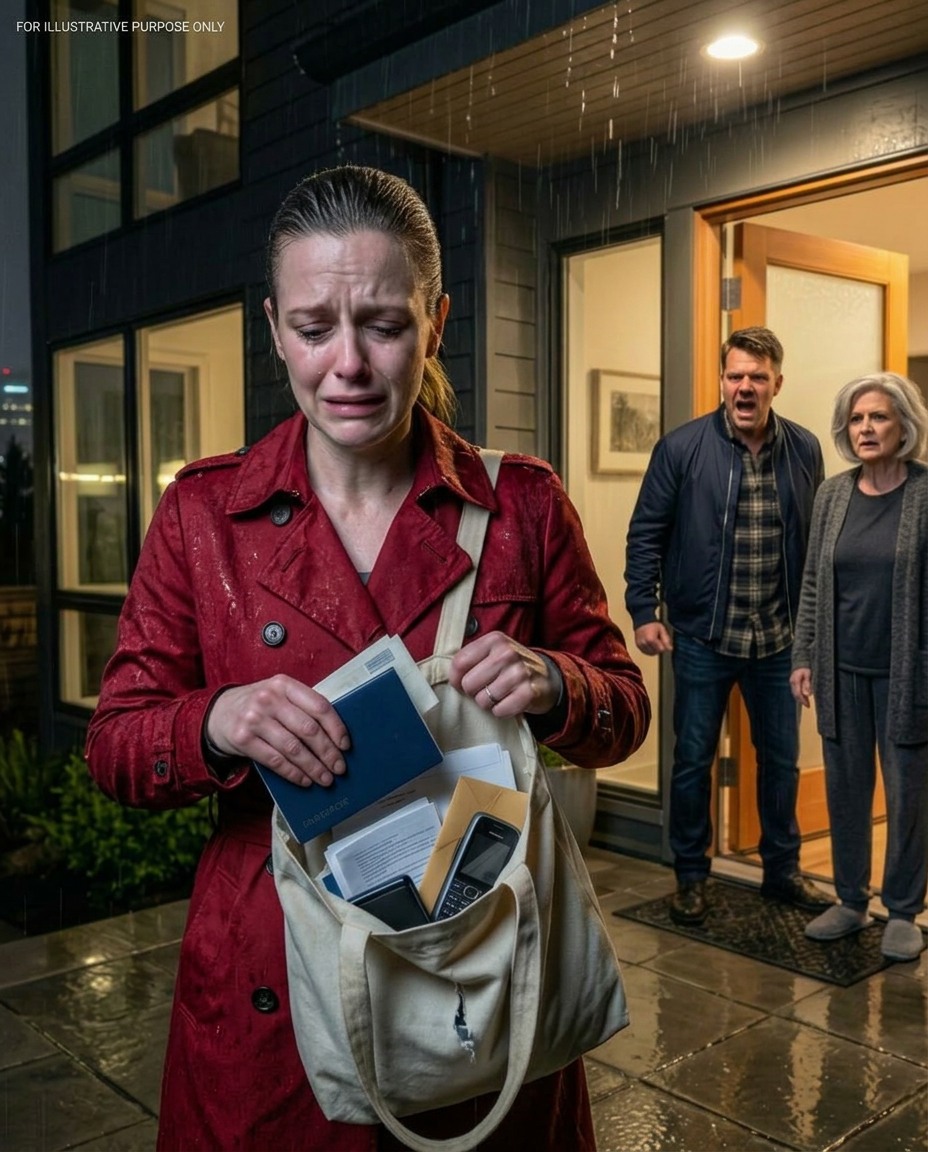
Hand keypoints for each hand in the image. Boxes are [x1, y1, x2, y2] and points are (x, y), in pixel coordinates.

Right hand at [206, 676, 349, 786]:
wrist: (217, 713)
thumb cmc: (257, 706)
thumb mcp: (278, 695)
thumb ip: (301, 707)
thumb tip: (334, 736)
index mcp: (284, 685)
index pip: (319, 706)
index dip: (336, 728)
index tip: (346, 745)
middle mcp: (269, 699)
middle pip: (308, 730)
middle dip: (328, 753)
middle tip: (339, 768)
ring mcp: (254, 719)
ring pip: (293, 749)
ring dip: (313, 767)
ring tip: (325, 778)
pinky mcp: (243, 739)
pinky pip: (275, 761)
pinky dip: (293, 773)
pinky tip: (304, 780)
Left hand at [448, 631, 559, 716]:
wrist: (545, 677)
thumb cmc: (511, 666)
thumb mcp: (493, 651)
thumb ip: (470, 659)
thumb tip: (451, 678)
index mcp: (494, 640)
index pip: (459, 663)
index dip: (456, 678)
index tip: (463, 682)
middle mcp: (507, 653)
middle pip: (469, 684)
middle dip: (474, 691)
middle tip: (487, 688)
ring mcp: (519, 673)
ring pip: (483, 700)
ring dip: (489, 702)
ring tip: (500, 694)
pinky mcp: (528, 693)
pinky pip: (499, 711)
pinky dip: (502, 711)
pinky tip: (510, 701)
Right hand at [634, 622, 672, 654]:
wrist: (642, 622)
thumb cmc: (653, 625)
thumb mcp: (662, 630)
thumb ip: (666, 640)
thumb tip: (670, 649)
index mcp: (651, 639)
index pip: (661, 649)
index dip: (664, 646)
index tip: (663, 640)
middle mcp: (644, 643)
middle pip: (656, 652)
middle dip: (659, 648)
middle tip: (659, 640)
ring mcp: (640, 645)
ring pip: (651, 653)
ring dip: (655, 650)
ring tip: (654, 642)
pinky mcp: (638, 646)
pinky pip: (646, 652)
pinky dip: (650, 650)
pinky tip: (651, 644)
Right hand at [789, 668, 812, 707]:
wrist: (800, 663)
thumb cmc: (805, 669)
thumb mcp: (808, 675)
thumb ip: (807, 684)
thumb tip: (807, 694)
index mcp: (796, 681)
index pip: (798, 693)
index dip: (803, 700)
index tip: (808, 705)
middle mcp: (792, 683)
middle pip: (796, 695)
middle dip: (801, 701)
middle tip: (807, 705)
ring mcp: (791, 683)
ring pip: (794, 693)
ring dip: (800, 699)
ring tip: (806, 702)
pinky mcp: (792, 683)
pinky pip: (794, 691)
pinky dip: (798, 695)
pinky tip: (803, 697)